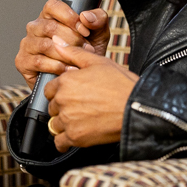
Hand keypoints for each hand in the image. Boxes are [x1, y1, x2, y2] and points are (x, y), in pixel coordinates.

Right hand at [15, 0, 110, 87]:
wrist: (78, 78)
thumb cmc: (85, 51)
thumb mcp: (98, 32)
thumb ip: (98, 18)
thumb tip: (86, 16)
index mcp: (50, 15)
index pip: (53, 6)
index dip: (70, 17)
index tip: (85, 30)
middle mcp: (35, 27)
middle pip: (50, 27)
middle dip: (72, 39)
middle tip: (86, 49)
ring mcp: (27, 44)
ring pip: (45, 45)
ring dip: (65, 54)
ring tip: (78, 60)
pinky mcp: (23, 62)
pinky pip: (38, 62)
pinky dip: (57, 66)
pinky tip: (68, 69)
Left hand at [45, 35, 138, 151]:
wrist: (136, 107)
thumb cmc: (121, 84)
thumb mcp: (99, 62)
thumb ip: (74, 53)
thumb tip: (57, 42)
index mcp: (66, 81)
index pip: (50, 89)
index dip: (61, 91)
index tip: (73, 94)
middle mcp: (63, 100)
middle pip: (52, 107)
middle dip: (63, 107)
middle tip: (81, 106)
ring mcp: (68, 120)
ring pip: (54, 124)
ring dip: (64, 124)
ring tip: (81, 120)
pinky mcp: (75, 137)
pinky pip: (59, 143)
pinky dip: (65, 141)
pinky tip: (77, 134)